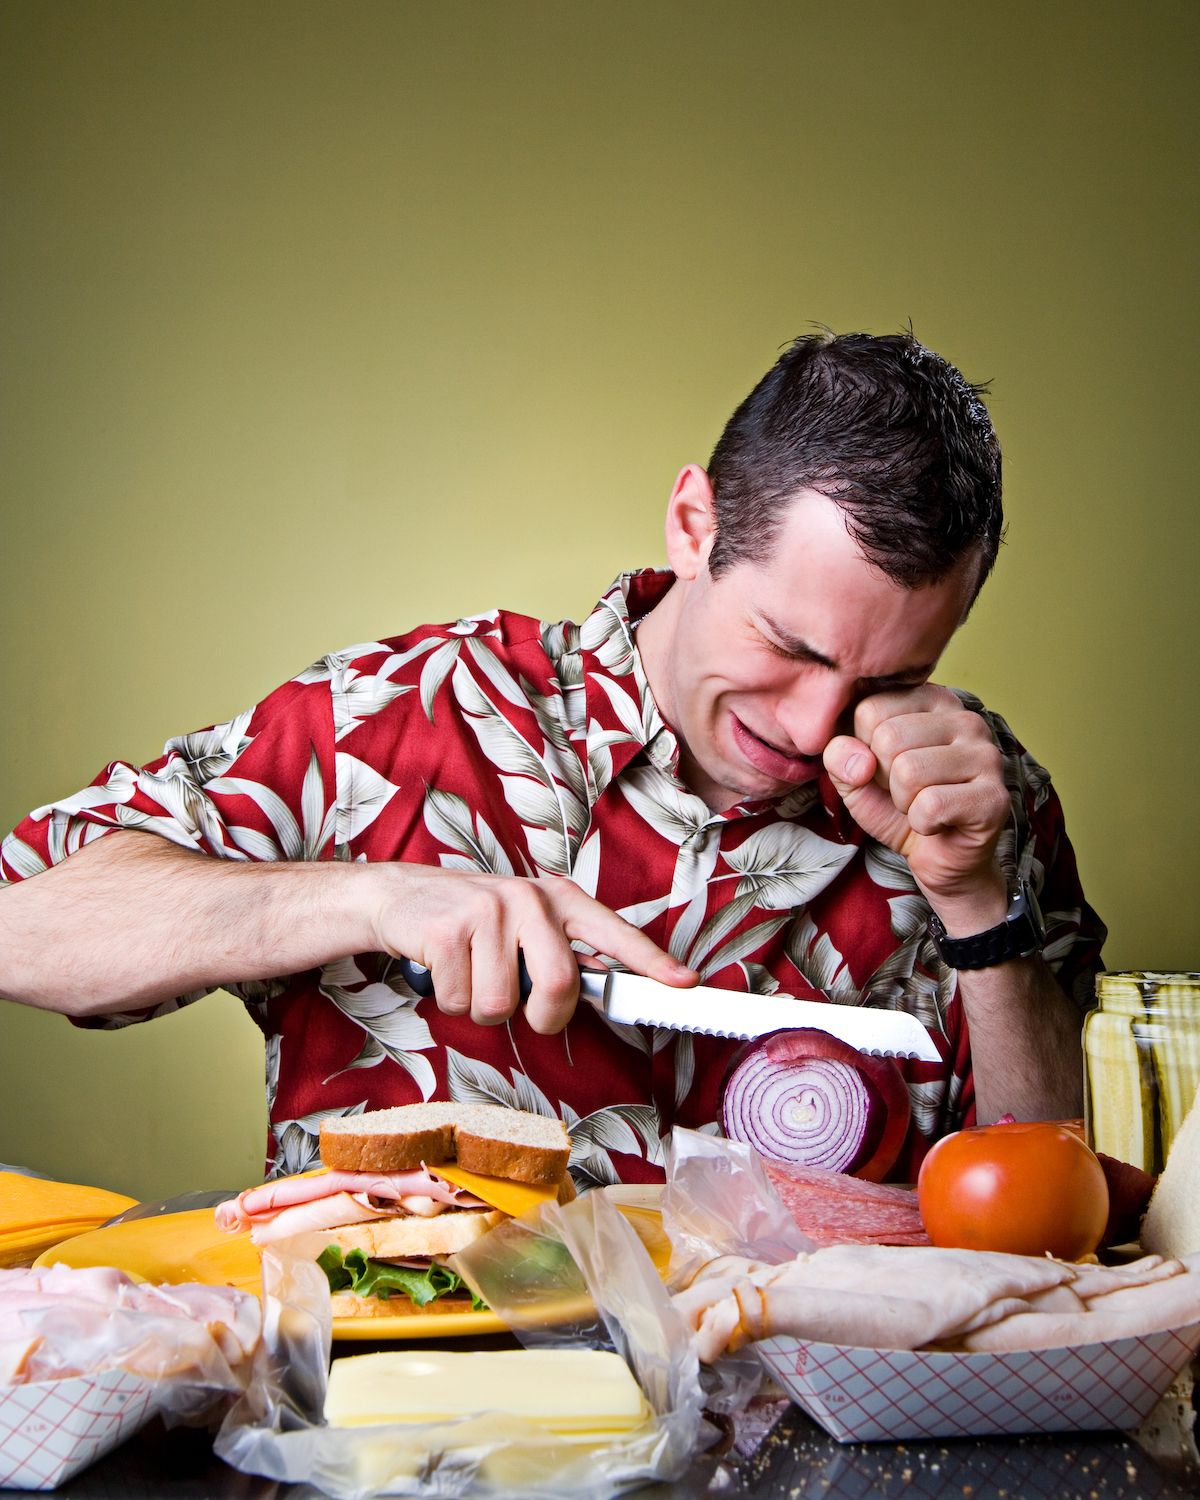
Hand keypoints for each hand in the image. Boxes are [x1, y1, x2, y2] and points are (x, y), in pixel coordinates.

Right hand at [370, 864, 695, 1033]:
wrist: (401, 896)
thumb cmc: (475, 924)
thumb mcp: (526, 927)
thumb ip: (565, 954)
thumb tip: (610, 992)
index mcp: (558, 900)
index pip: (613, 933)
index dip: (650, 961)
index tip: (685, 983)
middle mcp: (529, 898)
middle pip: (558, 985)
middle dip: (542, 1016)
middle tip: (525, 1009)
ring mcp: (487, 911)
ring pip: (502, 1004)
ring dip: (484, 1009)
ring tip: (472, 973)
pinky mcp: (446, 930)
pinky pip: (461, 1001)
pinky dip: (450, 1000)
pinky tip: (445, 968)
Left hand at [822, 685, 1010, 934]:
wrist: (939, 858)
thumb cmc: (898, 809)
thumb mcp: (855, 778)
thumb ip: (840, 757)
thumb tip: (857, 759)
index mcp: (931, 701)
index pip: (870, 709)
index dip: (864, 751)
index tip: (887, 769)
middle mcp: (966, 719)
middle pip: (889, 737)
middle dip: (884, 779)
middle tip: (906, 793)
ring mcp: (986, 755)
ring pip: (909, 771)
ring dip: (903, 802)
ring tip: (922, 805)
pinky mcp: (994, 796)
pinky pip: (931, 805)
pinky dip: (922, 823)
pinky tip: (939, 822)